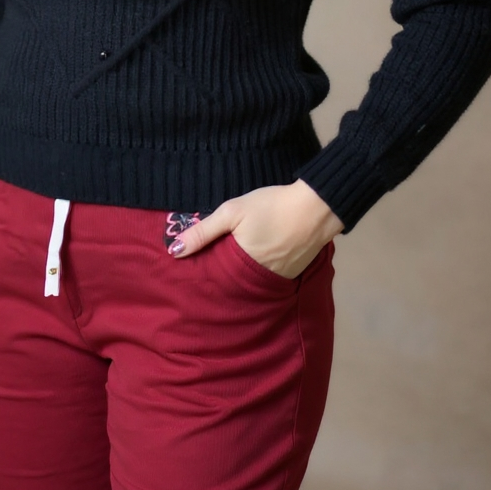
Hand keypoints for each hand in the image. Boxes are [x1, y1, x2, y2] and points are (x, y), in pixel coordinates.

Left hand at [168, 179, 343, 278]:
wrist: (316, 207)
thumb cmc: (271, 206)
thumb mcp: (233, 212)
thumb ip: (203, 232)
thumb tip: (174, 251)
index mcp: (240, 267)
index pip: (213, 279)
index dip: (203, 273)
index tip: (190, 268)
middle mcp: (258, 281)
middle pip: (231, 283)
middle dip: (220, 276)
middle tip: (210, 264)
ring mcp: (277, 280)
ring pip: (249, 282)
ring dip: (238, 275)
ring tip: (228, 262)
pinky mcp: (290, 276)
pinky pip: (267, 278)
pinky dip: (257, 271)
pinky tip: (253, 259)